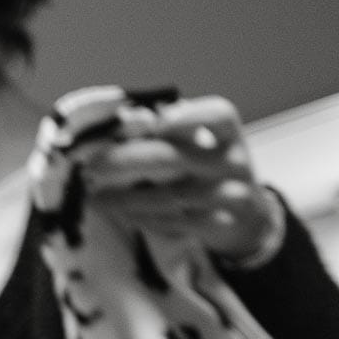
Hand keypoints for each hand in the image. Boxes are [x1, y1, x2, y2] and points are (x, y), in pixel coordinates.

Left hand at [77, 94, 283, 265]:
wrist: (247, 214)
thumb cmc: (207, 168)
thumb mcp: (198, 144)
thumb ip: (166, 133)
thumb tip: (114, 124)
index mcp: (227, 132)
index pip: (217, 115)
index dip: (186, 116)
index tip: (152, 123)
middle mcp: (232, 160)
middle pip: (174, 157)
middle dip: (126, 160)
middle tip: (91, 166)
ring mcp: (230, 193)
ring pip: (170, 196)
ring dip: (126, 198)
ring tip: (96, 197)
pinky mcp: (222, 223)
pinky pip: (178, 222)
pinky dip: (147, 219)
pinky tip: (125, 215)